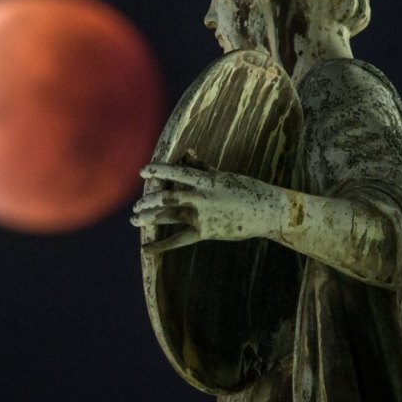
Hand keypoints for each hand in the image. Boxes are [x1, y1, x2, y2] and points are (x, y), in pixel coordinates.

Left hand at [130, 163, 287, 252]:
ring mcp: (203, 215)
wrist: (267, 211)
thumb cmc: (246, 190)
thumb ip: (202, 167)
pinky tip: (147, 249)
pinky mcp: (206, 232)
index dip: (159, 171)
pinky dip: (162, 245)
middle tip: (136, 205)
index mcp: (206, 180)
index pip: (177, 172)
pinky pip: (179, 239)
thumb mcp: (223, 175)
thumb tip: (187, 153)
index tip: (143, 171)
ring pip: (169, 216)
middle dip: (148, 201)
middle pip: (167, 197)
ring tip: (134, 220)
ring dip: (149, 218)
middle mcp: (202, 197)